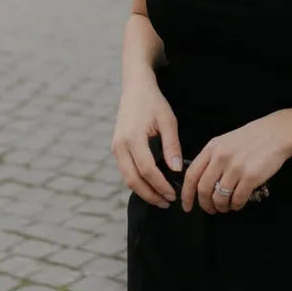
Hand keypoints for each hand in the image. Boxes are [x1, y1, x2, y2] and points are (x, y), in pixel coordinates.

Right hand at [111, 72, 182, 209]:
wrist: (134, 88)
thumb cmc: (153, 102)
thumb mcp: (167, 120)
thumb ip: (171, 145)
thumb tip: (176, 170)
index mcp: (133, 138)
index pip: (146, 170)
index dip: (160, 185)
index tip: (174, 193)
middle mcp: (120, 145)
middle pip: (133, 180)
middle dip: (150, 194)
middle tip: (167, 202)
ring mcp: (115, 147)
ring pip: (127, 178)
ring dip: (143, 191)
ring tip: (161, 197)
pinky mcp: (116, 148)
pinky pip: (125, 171)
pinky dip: (137, 182)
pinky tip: (151, 185)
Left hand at [181, 112, 291, 214]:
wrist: (275, 133)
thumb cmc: (252, 138)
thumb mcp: (225, 142)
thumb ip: (212, 159)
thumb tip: (201, 182)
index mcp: (212, 148)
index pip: (191, 174)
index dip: (187, 194)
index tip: (186, 205)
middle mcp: (221, 157)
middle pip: (203, 189)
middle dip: (205, 205)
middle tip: (210, 209)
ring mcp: (236, 167)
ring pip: (219, 197)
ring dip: (221, 207)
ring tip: (226, 206)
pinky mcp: (251, 176)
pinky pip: (237, 199)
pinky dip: (236, 205)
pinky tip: (238, 202)